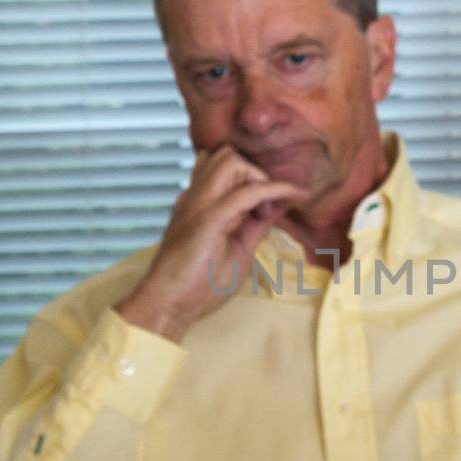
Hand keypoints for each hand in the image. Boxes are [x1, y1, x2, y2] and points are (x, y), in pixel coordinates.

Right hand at [114, 147, 305, 341]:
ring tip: (266, 209)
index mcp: (198, 202)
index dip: (253, 180)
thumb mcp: (237, 250)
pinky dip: (274, 189)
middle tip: (265, 208)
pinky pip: (246, 192)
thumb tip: (275, 206)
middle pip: (226, 155)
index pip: (225, 169)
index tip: (270, 208)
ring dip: (259, 178)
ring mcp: (198, 203)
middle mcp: (196, 196)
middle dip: (254, 172)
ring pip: (231, 160)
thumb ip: (254, 226)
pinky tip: (292, 195)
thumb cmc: (198, 286)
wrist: (168, 305)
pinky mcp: (207, 218)